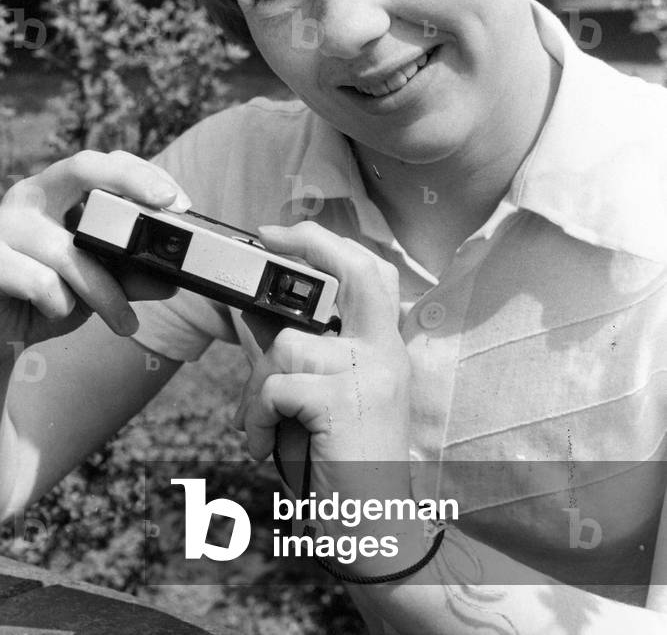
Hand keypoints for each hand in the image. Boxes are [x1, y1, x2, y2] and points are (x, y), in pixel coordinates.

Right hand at [0, 150, 190, 355]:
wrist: (0, 330)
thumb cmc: (49, 296)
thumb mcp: (98, 283)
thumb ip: (132, 276)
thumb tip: (172, 280)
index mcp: (58, 191)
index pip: (105, 163)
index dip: (144, 176)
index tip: (179, 203)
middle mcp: (31, 195)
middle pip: (84, 167)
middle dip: (132, 180)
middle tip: (167, 207)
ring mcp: (5, 224)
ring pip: (73, 249)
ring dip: (107, 293)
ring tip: (125, 322)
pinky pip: (43, 282)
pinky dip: (61, 306)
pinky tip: (54, 313)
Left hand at [236, 221, 410, 465]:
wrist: (375, 532)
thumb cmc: (343, 464)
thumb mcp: (324, 399)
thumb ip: (301, 355)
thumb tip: (253, 312)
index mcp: (385, 348)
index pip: (371, 274)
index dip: (328, 244)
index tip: (283, 233)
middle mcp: (387, 353)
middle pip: (356, 272)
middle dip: (310, 244)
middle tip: (266, 239)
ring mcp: (371, 375)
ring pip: (289, 345)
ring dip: (257, 388)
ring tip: (258, 426)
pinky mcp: (346, 402)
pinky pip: (279, 386)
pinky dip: (257, 416)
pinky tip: (262, 445)